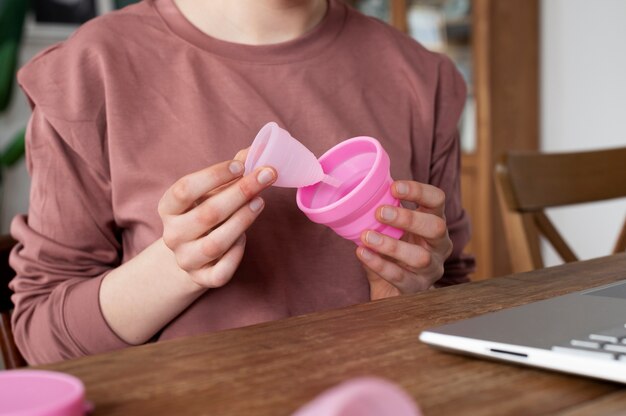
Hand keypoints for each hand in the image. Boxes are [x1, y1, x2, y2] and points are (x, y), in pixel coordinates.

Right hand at [158, 149, 275, 288]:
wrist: (191, 254)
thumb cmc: (205, 213)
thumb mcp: (212, 191)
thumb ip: (233, 171)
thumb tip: (260, 149)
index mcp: (168, 208)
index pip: (185, 189)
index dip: (214, 176)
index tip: (241, 165)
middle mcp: (172, 235)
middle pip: (207, 214)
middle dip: (240, 193)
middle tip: (266, 176)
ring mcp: (185, 260)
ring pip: (215, 244)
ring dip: (242, 221)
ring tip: (260, 202)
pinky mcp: (202, 279)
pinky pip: (222, 270)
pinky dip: (237, 254)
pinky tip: (244, 238)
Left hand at [356, 181, 452, 299]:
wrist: (391, 291)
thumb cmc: (392, 252)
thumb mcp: (392, 229)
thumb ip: (384, 212)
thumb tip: (360, 190)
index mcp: (434, 222)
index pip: (437, 200)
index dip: (419, 191)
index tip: (394, 187)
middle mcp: (439, 245)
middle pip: (436, 228)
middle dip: (408, 218)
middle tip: (380, 212)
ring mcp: (431, 269)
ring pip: (420, 257)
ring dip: (392, 245)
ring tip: (367, 236)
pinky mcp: (416, 289)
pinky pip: (400, 277)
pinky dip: (378, 264)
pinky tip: (362, 253)